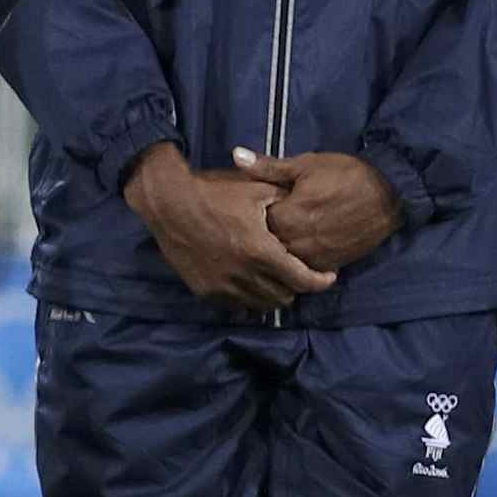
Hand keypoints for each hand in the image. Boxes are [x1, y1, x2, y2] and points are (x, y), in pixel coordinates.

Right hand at [123, 144, 332, 309]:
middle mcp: (243, 275)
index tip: (328, 277)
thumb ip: (287, 201)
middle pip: (284, 296)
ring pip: (261, 305)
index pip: (302, 280)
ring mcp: (222, 286)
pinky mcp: (204, 291)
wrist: (169, 203)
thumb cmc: (215, 194)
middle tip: (298, 274)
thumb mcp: (257, 191)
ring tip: (276, 281)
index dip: (320, 282)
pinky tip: (251, 284)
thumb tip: (310, 206)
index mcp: (260, 251)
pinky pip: (236, 306)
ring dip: (273, 295)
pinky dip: (249, 299)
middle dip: (296, 287)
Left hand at [236, 148, 403, 274]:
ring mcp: (314, 256)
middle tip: (265, 224)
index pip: (252, 224)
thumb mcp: (305, 165)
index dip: (250, 216)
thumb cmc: (347, 174)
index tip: (251, 209)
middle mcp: (297, 242)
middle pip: (265, 246)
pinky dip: (299, 260)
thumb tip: (236, 154)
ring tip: (283, 235)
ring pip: (284, 260)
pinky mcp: (332, 264)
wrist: (393, 193)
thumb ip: (267, 167)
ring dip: (280, 251)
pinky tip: (299, 246)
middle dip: (261, 237)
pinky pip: (305, 268)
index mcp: (286, 217)